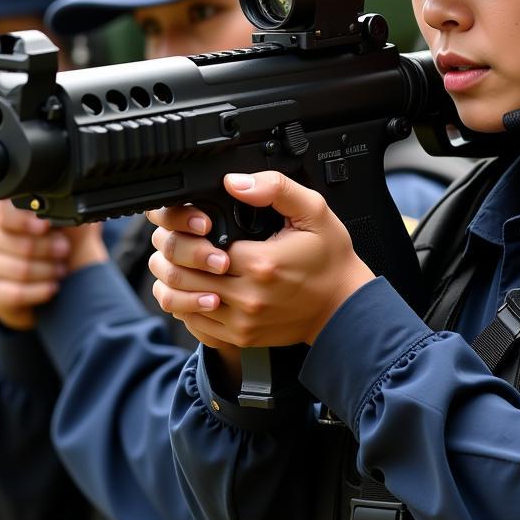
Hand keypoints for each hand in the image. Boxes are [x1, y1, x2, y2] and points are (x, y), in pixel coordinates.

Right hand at [0, 199, 106, 329]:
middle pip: (13, 240)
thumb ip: (67, 207)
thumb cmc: (57, 244)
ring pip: (18, 268)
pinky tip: (52, 287)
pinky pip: (14, 292)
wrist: (54, 277)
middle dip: (46, 247)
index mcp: (0, 209)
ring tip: (60, 269)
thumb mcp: (67, 223)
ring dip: (46, 270)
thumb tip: (72, 199)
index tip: (46, 226)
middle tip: (64, 249)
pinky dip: (39, 291)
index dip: (24, 220)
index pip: (2, 210)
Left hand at [146, 172, 373, 349]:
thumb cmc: (330, 259)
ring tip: (184, 262)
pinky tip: (196, 286)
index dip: (193, 231)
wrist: (343, 307)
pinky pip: (195, 323)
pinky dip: (187, 303)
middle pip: (186, 274)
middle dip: (177, 254)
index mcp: (261, 263)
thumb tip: (234, 182)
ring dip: (175, 280)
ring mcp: (242, 322)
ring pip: (183, 301)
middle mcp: (248, 297)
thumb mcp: (313, 211)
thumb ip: (275, 188)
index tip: (200, 224)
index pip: (201, 245)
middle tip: (184, 239)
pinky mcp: (241, 337)